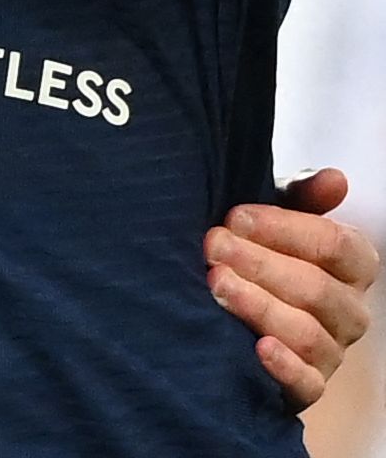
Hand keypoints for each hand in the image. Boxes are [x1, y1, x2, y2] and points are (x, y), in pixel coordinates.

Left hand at [210, 169, 376, 406]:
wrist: (230, 313)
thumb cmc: (257, 253)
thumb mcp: (272, 220)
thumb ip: (301, 197)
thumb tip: (335, 178)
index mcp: (351, 267)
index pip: (336, 245)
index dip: (285, 228)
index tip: (234, 216)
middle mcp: (349, 311)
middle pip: (318, 288)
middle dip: (260, 263)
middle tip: (213, 246)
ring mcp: (332, 351)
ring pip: (308, 333)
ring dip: (260, 306)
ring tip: (216, 284)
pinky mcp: (309, 386)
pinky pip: (308, 383)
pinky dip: (284, 366)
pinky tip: (258, 348)